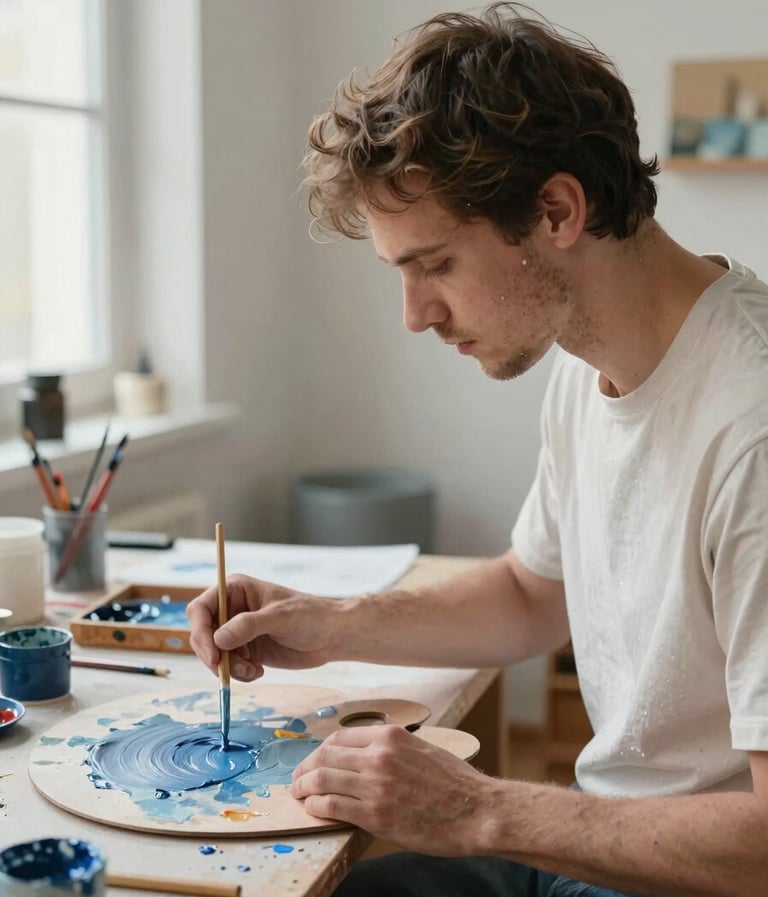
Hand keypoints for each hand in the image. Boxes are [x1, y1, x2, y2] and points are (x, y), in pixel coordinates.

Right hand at [186, 574, 342, 680]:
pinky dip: (238, 674)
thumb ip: (249, 626)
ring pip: (213, 654)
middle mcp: (232, 609)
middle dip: (214, 656)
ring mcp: (237, 631)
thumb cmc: (311, 616)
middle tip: (231, 671)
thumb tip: (217, 638)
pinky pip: (228, 666)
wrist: (332, 636)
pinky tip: (258, 671)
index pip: (200, 609)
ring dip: (228, 668)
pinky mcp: (246, 650)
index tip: (213, 656)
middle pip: (202, 634)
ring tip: (254, 671)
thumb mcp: (280, 617)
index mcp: (236, 590)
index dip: (200, 632)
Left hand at [290, 725, 493, 854]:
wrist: (477, 811)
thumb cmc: (455, 783)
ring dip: (304, 787)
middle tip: (297, 779)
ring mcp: (376, 785)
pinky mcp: (375, 815)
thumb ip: (392, 748)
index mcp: (391, 735)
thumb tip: (366, 755)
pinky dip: (315, 807)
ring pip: (323, 780)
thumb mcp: (422, 748)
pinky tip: (312, 809)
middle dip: (305, 768)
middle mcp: (379, 755)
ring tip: (298, 794)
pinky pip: (332, 806)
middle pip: (325, 756)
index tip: (314, 761)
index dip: (320, 751)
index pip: (340, 737)